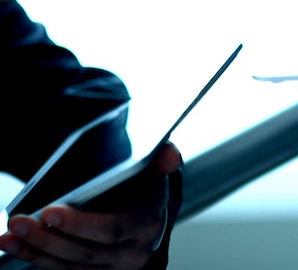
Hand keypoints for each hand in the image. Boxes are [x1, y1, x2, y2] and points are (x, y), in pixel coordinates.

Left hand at [0, 142, 182, 269]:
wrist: (151, 213)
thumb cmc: (148, 188)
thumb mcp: (157, 169)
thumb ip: (162, 158)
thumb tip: (167, 154)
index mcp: (149, 224)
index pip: (113, 229)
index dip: (80, 224)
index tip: (51, 211)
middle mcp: (135, 252)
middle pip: (85, 252)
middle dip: (48, 238)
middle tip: (21, 220)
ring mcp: (115, 267)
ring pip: (70, 265)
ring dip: (36, 249)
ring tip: (11, 231)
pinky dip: (35, 257)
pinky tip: (15, 243)